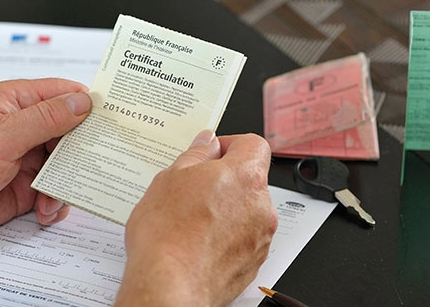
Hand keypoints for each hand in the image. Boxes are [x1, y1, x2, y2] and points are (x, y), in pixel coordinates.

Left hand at [0, 78, 90, 246]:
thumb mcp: (2, 135)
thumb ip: (46, 119)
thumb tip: (82, 102)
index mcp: (17, 103)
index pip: (64, 94)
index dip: (90, 104)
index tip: (115, 118)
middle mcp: (25, 130)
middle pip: (72, 133)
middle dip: (85, 151)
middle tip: (100, 165)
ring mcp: (26, 160)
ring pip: (67, 166)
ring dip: (69, 183)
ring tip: (55, 198)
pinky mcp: (24, 189)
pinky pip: (54, 193)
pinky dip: (55, 204)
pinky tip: (44, 212)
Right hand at [115, 131, 277, 306]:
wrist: (170, 285)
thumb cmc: (168, 235)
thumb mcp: (171, 178)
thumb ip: (196, 154)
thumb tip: (207, 143)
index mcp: (245, 176)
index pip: (254, 145)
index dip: (232, 144)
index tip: (212, 152)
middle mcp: (261, 206)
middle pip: (250, 179)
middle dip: (224, 178)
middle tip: (192, 186)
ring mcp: (260, 237)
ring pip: (246, 210)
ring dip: (226, 208)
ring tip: (191, 218)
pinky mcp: (253, 263)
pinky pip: (243, 238)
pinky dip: (226, 235)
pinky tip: (198, 240)